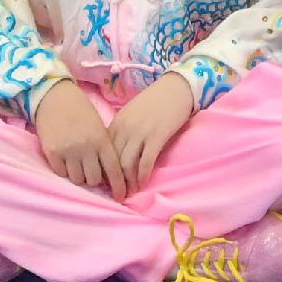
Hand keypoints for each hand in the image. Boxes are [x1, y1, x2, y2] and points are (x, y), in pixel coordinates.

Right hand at [31, 81, 119, 193]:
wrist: (55, 97)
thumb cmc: (81, 110)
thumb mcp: (99, 126)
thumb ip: (104, 147)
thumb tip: (109, 172)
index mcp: (101, 140)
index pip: (114, 169)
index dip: (119, 186)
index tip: (122, 197)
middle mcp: (86, 148)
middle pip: (94, 180)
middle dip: (96, 180)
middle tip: (93, 174)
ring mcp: (68, 151)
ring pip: (77, 179)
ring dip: (80, 176)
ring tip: (79, 167)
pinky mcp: (52, 153)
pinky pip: (61, 174)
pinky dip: (65, 172)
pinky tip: (67, 163)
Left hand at [105, 75, 200, 193]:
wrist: (176, 88)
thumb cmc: (155, 100)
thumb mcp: (132, 113)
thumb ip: (122, 129)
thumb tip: (117, 151)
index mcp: (117, 122)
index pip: (104, 151)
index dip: (105, 168)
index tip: (107, 182)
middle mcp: (125, 129)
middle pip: (113, 160)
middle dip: (114, 180)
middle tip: (118, 193)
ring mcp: (140, 133)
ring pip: (127, 164)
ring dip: (128, 182)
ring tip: (130, 193)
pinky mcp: (156, 137)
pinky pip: (145, 162)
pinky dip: (143, 176)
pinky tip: (143, 184)